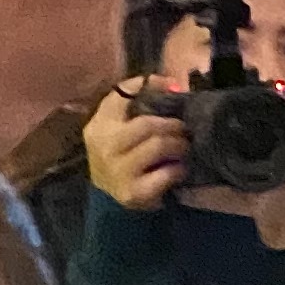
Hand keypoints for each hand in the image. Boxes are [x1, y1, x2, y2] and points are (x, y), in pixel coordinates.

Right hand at [85, 84, 188, 213]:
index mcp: (99, 125)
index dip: (152, 85)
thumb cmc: (121, 157)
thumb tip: (173, 84)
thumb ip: (137, 104)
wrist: (109, 201)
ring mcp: (117, 170)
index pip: (123, 94)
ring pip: (158, 145)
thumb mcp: (119, 129)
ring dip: (179, 145)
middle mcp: (104, 146)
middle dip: (173, 124)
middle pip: (147, 124)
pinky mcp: (132, 192)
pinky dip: (178, 169)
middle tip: (185, 129)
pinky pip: (165, 174)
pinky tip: (180, 169)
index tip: (173, 87)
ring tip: (185, 146)